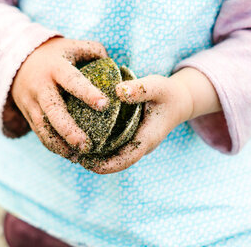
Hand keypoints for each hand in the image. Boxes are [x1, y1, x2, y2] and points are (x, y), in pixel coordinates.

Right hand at [11, 37, 108, 160]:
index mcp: (55, 68)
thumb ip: (95, 52)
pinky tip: (70, 155)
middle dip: (68, 129)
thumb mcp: (72, 46)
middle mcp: (41, 87)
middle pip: (53, 111)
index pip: (72, 81)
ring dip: (60, 144)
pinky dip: (53, 146)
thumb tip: (117, 67)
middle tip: (85, 144)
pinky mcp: (28, 114)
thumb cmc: (54, 54)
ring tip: (78, 157)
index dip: (87, 93)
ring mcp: (31, 102)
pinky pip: (39, 133)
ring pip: (43, 127)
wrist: (17, 61)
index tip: (104, 104)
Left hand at [82, 67, 221, 173]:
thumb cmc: (167, 92)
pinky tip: (82, 136)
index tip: (86, 163)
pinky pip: (113, 146)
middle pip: (116, 162)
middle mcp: (140, 145)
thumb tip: (118, 92)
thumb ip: (140, 89)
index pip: (125, 159)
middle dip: (94, 163)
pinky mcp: (130, 137)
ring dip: (95, 156)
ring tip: (71, 149)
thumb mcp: (157, 86)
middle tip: (71, 155)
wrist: (179, 99)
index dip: (106, 165)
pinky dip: (99, 145)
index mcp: (147, 138)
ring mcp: (135, 142)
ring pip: (113, 156)